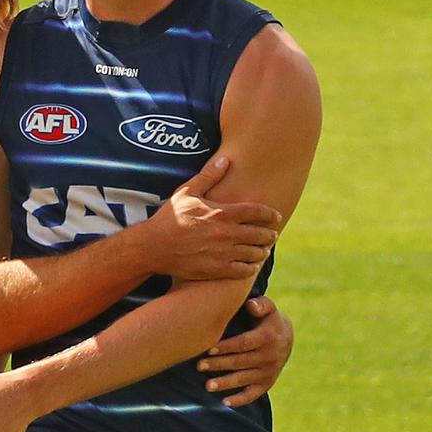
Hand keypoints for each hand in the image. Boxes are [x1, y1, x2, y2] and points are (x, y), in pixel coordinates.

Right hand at [147, 155, 281, 280]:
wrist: (154, 246)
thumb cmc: (170, 217)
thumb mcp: (187, 191)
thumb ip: (209, 176)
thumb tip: (226, 160)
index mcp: (221, 213)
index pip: (257, 212)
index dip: (271, 214)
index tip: (276, 216)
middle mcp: (226, 234)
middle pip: (261, 234)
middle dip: (270, 234)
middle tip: (272, 234)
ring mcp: (223, 254)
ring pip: (255, 253)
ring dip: (262, 251)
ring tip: (263, 249)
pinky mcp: (217, 270)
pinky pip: (243, 270)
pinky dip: (251, 267)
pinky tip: (250, 264)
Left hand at [196, 295, 293, 407]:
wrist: (285, 338)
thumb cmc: (268, 319)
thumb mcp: (268, 307)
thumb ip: (260, 304)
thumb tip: (250, 305)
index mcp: (267, 337)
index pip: (243, 344)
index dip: (226, 347)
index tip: (208, 349)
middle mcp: (269, 357)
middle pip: (240, 362)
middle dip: (218, 365)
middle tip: (199, 366)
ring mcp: (268, 372)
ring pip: (244, 379)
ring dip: (225, 383)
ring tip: (207, 386)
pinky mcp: (267, 384)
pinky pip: (253, 394)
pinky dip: (240, 400)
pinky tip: (225, 403)